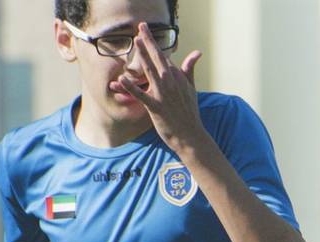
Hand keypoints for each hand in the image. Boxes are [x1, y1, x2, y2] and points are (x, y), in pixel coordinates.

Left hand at [116, 24, 207, 150]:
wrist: (191, 136)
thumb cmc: (189, 112)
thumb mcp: (191, 88)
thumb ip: (189, 69)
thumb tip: (197, 52)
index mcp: (178, 77)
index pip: (164, 57)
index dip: (153, 43)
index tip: (144, 30)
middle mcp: (171, 83)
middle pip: (158, 58)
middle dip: (149, 42)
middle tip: (141, 27)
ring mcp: (164, 95)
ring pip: (151, 71)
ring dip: (143, 56)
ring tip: (136, 42)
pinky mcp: (156, 107)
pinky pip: (142, 95)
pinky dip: (132, 87)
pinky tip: (121, 79)